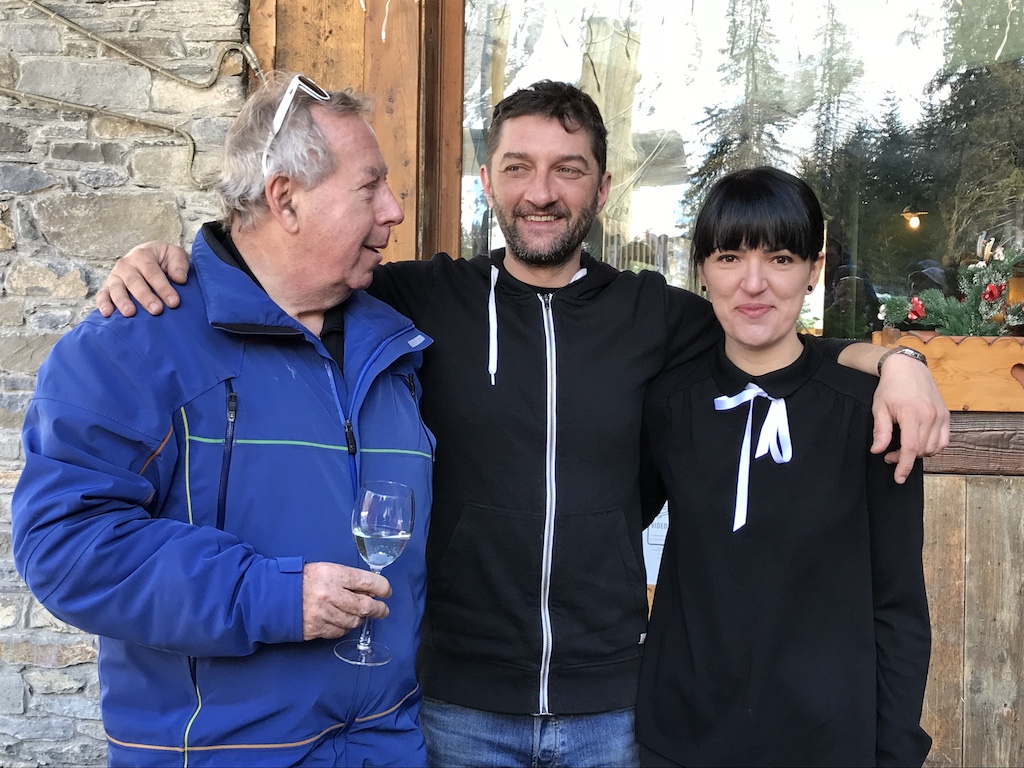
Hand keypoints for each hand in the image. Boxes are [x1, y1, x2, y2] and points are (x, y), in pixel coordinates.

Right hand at [96, 241, 189, 316]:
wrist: (148, 257)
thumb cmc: (164, 259)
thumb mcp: (175, 254)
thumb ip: (179, 264)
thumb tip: (180, 279)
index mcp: (142, 255)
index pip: (152, 272)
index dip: (163, 288)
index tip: (174, 302)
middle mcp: (125, 265)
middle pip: (134, 282)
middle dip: (145, 297)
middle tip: (157, 310)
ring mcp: (115, 276)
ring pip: (116, 289)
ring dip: (123, 302)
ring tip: (130, 313)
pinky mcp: (108, 287)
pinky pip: (102, 295)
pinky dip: (102, 304)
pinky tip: (108, 314)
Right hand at [301, 562, 391, 639]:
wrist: (274, 596)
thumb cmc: (302, 580)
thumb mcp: (326, 569)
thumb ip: (347, 579)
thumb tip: (370, 590)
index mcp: (333, 575)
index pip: (367, 582)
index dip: (383, 588)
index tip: (387, 592)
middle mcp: (330, 595)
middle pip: (365, 606)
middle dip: (379, 609)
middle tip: (383, 610)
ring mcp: (323, 614)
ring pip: (354, 621)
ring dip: (360, 619)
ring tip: (359, 614)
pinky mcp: (316, 629)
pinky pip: (339, 632)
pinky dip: (344, 627)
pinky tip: (342, 621)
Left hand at [870, 353, 949, 482]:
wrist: (908, 367)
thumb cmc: (891, 386)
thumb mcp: (879, 408)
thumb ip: (880, 431)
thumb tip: (878, 451)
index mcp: (913, 414)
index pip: (911, 448)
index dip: (904, 466)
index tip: (898, 478)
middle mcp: (931, 416)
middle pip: (922, 450)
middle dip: (905, 458)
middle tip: (889, 454)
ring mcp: (941, 416)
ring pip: (934, 448)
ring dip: (918, 454)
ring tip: (902, 448)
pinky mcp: (946, 415)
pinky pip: (944, 440)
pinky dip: (932, 447)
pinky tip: (919, 443)